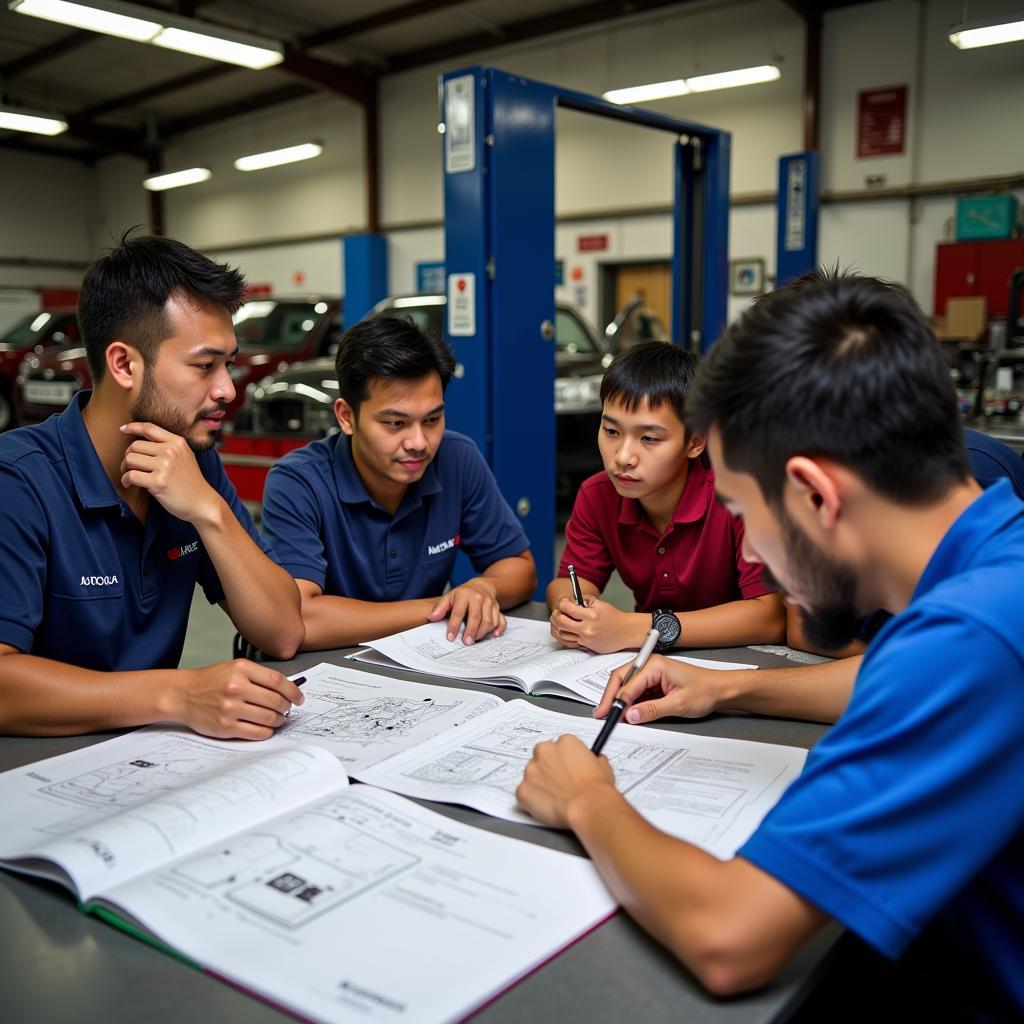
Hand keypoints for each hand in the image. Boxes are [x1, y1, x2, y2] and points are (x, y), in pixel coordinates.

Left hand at [119, 421, 221, 524]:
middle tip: (130, 467)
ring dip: (125, 468)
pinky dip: (125, 480)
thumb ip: (167, 446)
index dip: (133, 427)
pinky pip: (131, 475)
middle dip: (128, 456)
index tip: (123, 430)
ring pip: (130, 459)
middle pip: (134, 445)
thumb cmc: (190, 482)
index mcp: (178, 442)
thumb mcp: (185, 456)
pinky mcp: (158, 482)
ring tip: (130, 475)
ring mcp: (165, 466)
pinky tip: (129, 484)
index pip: (149, 428)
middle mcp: (171, 451)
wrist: (202, 502)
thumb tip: (139, 439)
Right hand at [172, 660, 304, 739]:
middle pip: (275, 700)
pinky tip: (267, 728)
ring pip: (268, 718)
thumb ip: (259, 676)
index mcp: (241, 669)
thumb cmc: (211, 681)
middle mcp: (236, 687)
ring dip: (279, 720)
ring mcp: (230, 708)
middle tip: (288, 709)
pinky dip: (267, 731)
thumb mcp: (235, 668)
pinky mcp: (225, 727)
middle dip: (287, 707)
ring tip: (279, 719)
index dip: (293, 691)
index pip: (277, 681)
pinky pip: (256, 732)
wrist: (183, 694)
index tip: (299, 698)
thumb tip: (287, 689)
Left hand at [427, 578, 505, 643]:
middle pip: (476, 618)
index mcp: (465, 595)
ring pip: (489, 621)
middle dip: (471, 631)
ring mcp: (490, 603)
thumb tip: (432, 617)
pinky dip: (498, 629)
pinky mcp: (498, 609)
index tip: (450, 637)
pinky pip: (501, 620)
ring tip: (475, 639)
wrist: (481, 586)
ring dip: (482, 632)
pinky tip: (493, 635)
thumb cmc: (463, 595)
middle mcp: (479, 598)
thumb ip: (440, 608)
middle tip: (466, 642)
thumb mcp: (449, 597)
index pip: (459, 612)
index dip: (454, 626)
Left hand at [516, 734, 616, 827]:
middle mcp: (544, 751)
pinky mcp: (522, 790)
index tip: (567, 770)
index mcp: (565, 742)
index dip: (564, 760)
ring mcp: (531, 771)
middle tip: (560, 784)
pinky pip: (524, 794)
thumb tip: (592, 761)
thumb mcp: (603, 766)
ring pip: (531, 775)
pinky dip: (532, 801)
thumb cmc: (596, 790)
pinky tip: (546, 807)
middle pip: (541, 757)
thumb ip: (592, 759)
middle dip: (548, 769)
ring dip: (539, 784)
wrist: (588, 807)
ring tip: (555, 798)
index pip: (559, 747)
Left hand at [550, 597, 645, 653]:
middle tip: (558, 612)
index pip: (568, 609)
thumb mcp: (601, 604)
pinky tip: (572, 630)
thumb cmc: (614, 617)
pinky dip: (570, 635)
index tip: (563, 603)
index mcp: (591, 615)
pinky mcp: (588, 647)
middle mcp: (588, 628)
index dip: (562, 604)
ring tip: (564, 621)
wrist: (626, 632)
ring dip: (561, 627)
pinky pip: (573, 641)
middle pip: (561, 622)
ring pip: (563, 634)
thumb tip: (572, 600)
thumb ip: (586, 600)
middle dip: (556, 616)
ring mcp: (587, 639)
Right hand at [595, 656, 729, 723]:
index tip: (609, 715)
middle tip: (601, 714)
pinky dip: (629, 703)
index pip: (627, 683)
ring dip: (618, 701)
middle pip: (621, 680)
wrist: (721, 690)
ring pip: (626, 687)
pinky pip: (636, 693)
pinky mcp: (654, 684)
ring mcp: (651, 674)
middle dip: (610, 698)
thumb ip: (652, 710)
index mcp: (654, 665)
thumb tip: (630, 715)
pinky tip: (625, 714)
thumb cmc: (705, 690)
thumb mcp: (678, 704)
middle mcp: (650, 666)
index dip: (616, 700)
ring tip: (610, 716)